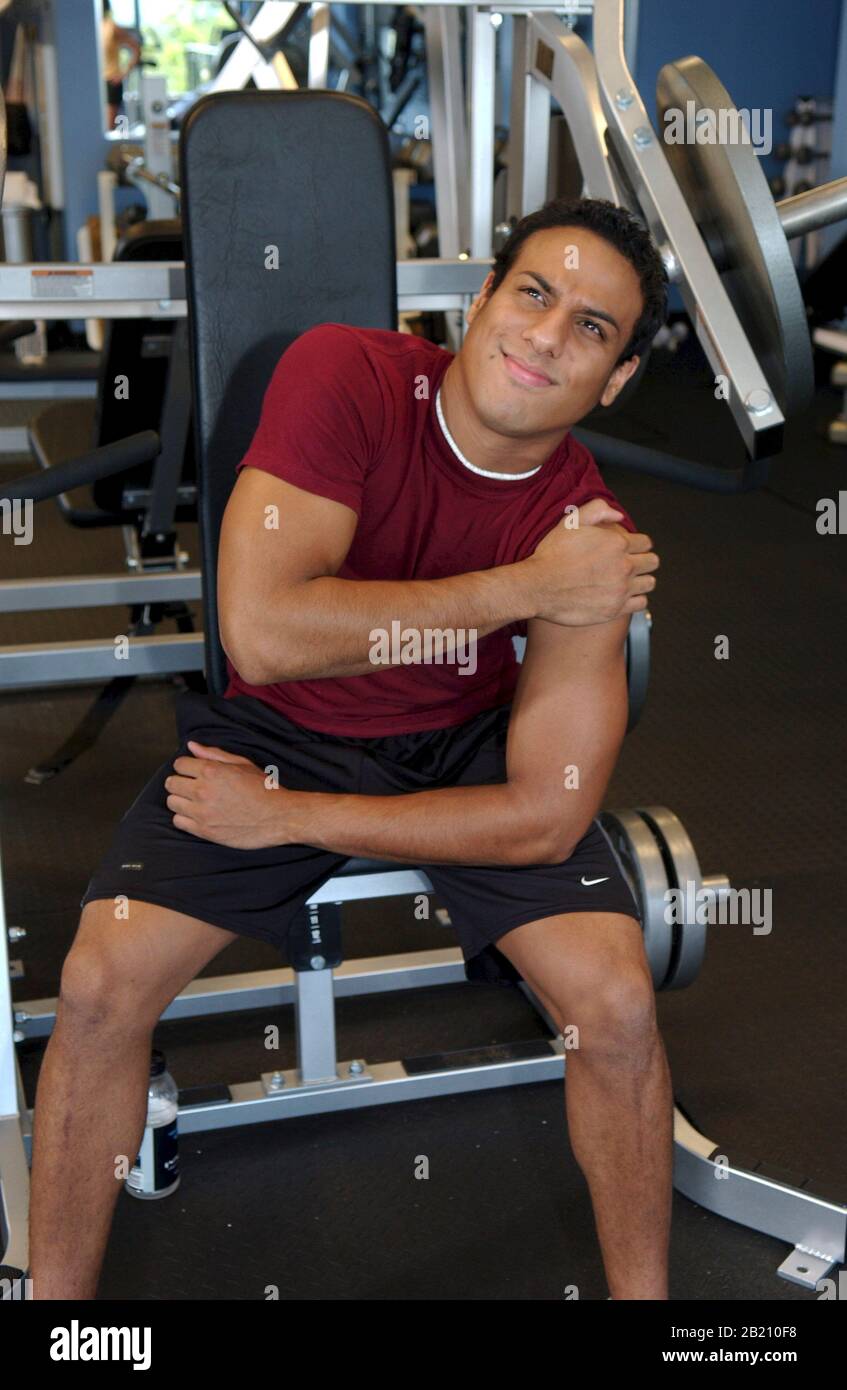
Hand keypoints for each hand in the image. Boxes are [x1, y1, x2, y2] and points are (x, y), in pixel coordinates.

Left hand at [165, 741, 289, 849]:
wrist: (279, 816)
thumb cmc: (264, 788)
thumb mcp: (242, 764)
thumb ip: (214, 754)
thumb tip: (192, 746)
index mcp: (212, 771)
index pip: (180, 764)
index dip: (186, 766)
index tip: (193, 771)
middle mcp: (203, 791)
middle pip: (172, 783)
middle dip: (180, 782)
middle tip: (192, 786)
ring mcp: (202, 812)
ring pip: (172, 802)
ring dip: (181, 800)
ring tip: (195, 801)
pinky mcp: (204, 831)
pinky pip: (178, 822)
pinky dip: (184, 817)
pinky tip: (197, 815)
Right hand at [525, 498, 658, 625]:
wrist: (538, 586)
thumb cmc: (552, 554)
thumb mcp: (571, 521)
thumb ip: (597, 510)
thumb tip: (618, 515)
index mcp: (617, 544)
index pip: (646, 542)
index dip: (638, 544)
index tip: (630, 549)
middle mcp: (623, 566)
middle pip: (652, 562)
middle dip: (644, 560)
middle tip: (630, 563)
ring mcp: (621, 589)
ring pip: (649, 583)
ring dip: (641, 580)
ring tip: (628, 580)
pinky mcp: (615, 609)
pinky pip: (641, 603)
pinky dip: (636, 599)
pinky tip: (623, 595)